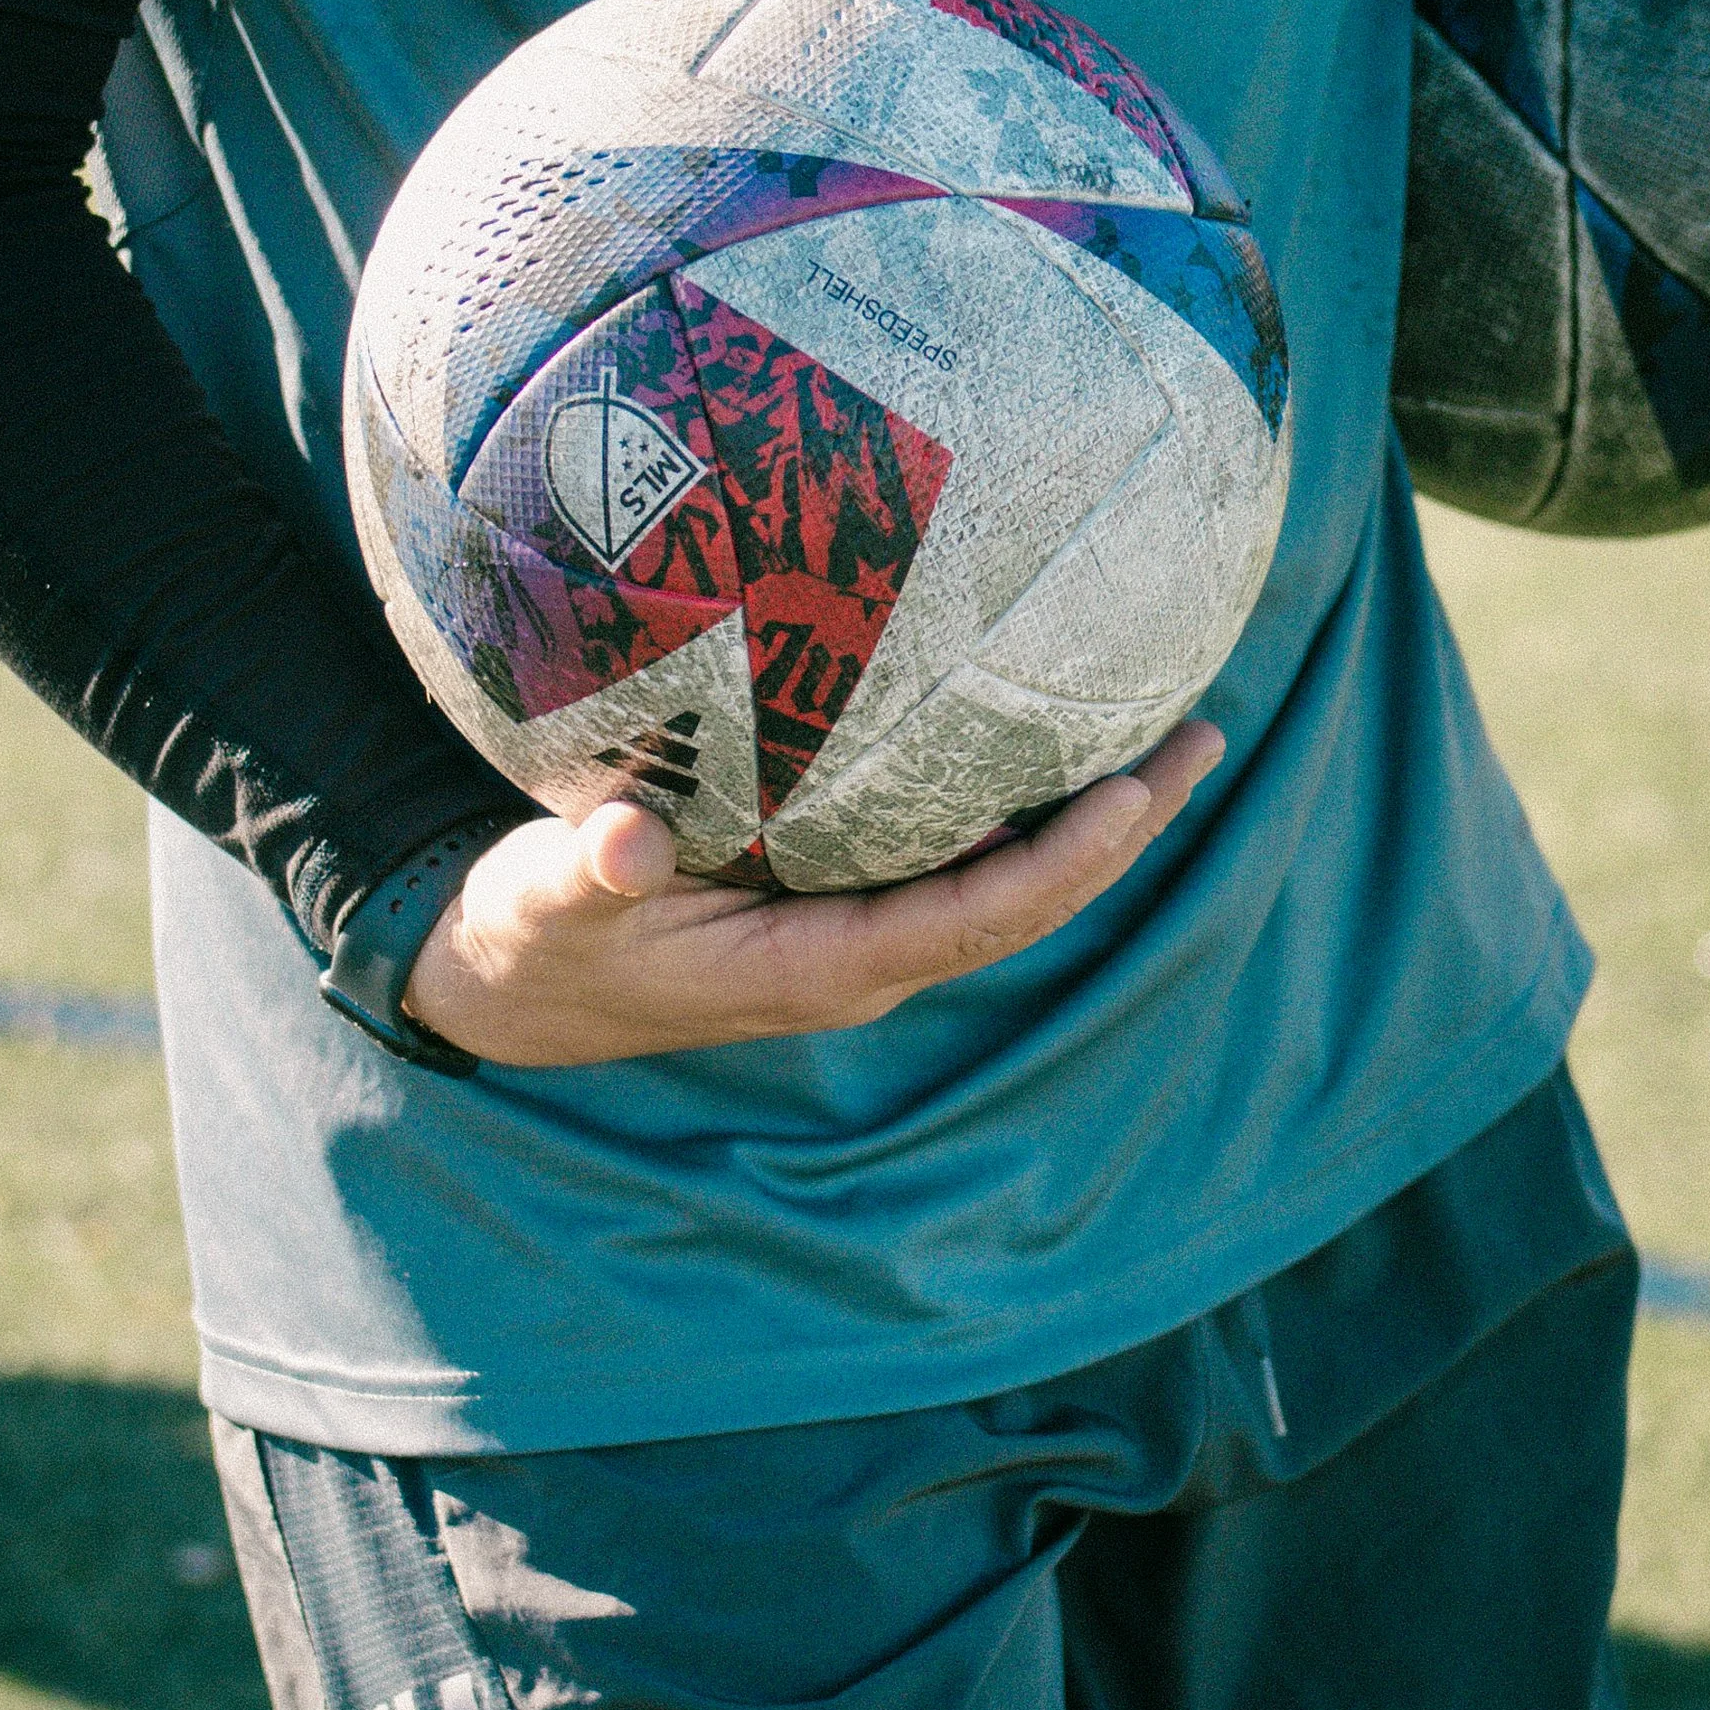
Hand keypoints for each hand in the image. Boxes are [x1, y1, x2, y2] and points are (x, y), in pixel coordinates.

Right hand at [402, 715, 1225, 1068]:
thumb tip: (631, 846)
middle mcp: (861, 958)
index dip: (1057, 867)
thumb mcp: (546, 904)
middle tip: (1199, 737)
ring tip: (1168, 726)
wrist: (511, 984)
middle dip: (1115, 829)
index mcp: (816, 970)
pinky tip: (1046, 728)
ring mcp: (856, 932)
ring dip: (1087, 814)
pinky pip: (956, 852)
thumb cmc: (533, 939)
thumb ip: (591, 872)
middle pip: (1022, 900)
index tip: (1129, 799)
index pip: (970, 923)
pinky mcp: (836, 896)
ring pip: (1001, 878)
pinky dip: (1017, 798)